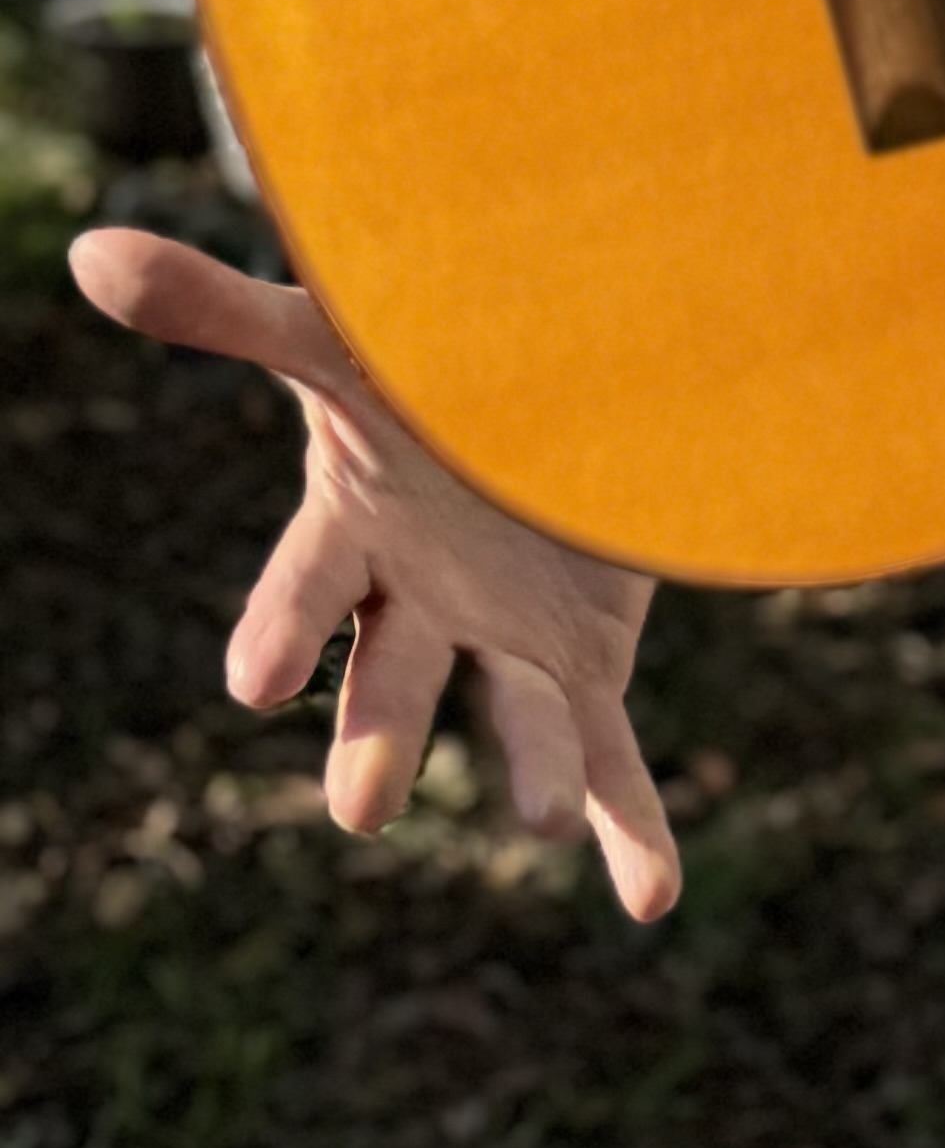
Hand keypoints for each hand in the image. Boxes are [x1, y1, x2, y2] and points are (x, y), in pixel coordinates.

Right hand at [70, 227, 681, 918]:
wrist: (551, 369)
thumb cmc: (434, 358)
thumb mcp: (344, 335)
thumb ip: (228, 309)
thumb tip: (89, 247)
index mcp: (357, 531)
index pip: (307, 589)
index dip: (282, 633)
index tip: (255, 681)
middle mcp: (421, 602)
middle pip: (393, 683)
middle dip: (378, 740)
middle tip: (361, 804)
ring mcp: (505, 636)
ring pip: (513, 719)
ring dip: (533, 771)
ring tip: (549, 820)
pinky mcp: (584, 658)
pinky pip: (613, 754)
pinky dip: (635, 829)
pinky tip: (652, 900)